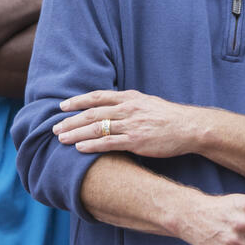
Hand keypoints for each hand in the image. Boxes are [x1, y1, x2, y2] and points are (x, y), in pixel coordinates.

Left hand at [54, 89, 201, 156]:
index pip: (98, 96)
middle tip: (55, 127)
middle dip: (71, 120)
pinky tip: (79, 148)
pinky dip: (91, 145)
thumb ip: (129, 103)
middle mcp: (129, 109)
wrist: (189, 127)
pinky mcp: (135, 141)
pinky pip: (108, 143)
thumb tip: (111, 107)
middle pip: (92, 113)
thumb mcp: (148, 103)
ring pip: (96, 128)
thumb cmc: (169, 116)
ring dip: (75, 133)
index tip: (62, 106)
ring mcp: (132, 125)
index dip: (78, 101)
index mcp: (131, 98)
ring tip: (60, 139)